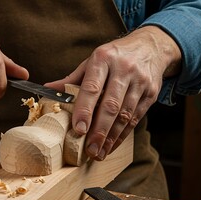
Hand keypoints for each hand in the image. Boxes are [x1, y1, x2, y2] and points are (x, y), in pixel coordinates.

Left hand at [45, 26, 180, 159]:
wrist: (150, 46)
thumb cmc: (115, 56)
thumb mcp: (93, 61)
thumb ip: (72, 79)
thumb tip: (48, 89)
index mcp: (103, 59)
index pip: (92, 88)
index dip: (85, 110)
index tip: (79, 129)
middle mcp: (123, 69)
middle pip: (111, 105)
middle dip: (99, 130)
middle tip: (89, 149)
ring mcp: (140, 82)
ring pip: (125, 114)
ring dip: (111, 137)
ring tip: (99, 152)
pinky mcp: (151, 93)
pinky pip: (136, 118)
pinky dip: (123, 134)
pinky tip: (112, 145)